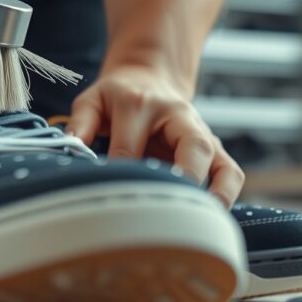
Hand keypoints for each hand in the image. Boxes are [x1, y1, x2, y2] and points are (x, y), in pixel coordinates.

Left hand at [66, 64, 244, 206]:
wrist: (148, 80)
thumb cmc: (117, 97)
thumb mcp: (93, 100)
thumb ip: (80, 123)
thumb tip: (70, 151)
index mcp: (142, 104)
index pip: (131, 145)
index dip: (120, 172)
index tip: (109, 197)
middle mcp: (180, 117)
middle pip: (193, 147)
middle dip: (184, 180)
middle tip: (166, 212)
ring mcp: (201, 134)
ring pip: (222, 163)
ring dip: (216, 194)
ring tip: (202, 222)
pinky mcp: (212, 150)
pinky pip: (231, 173)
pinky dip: (227, 195)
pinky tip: (211, 218)